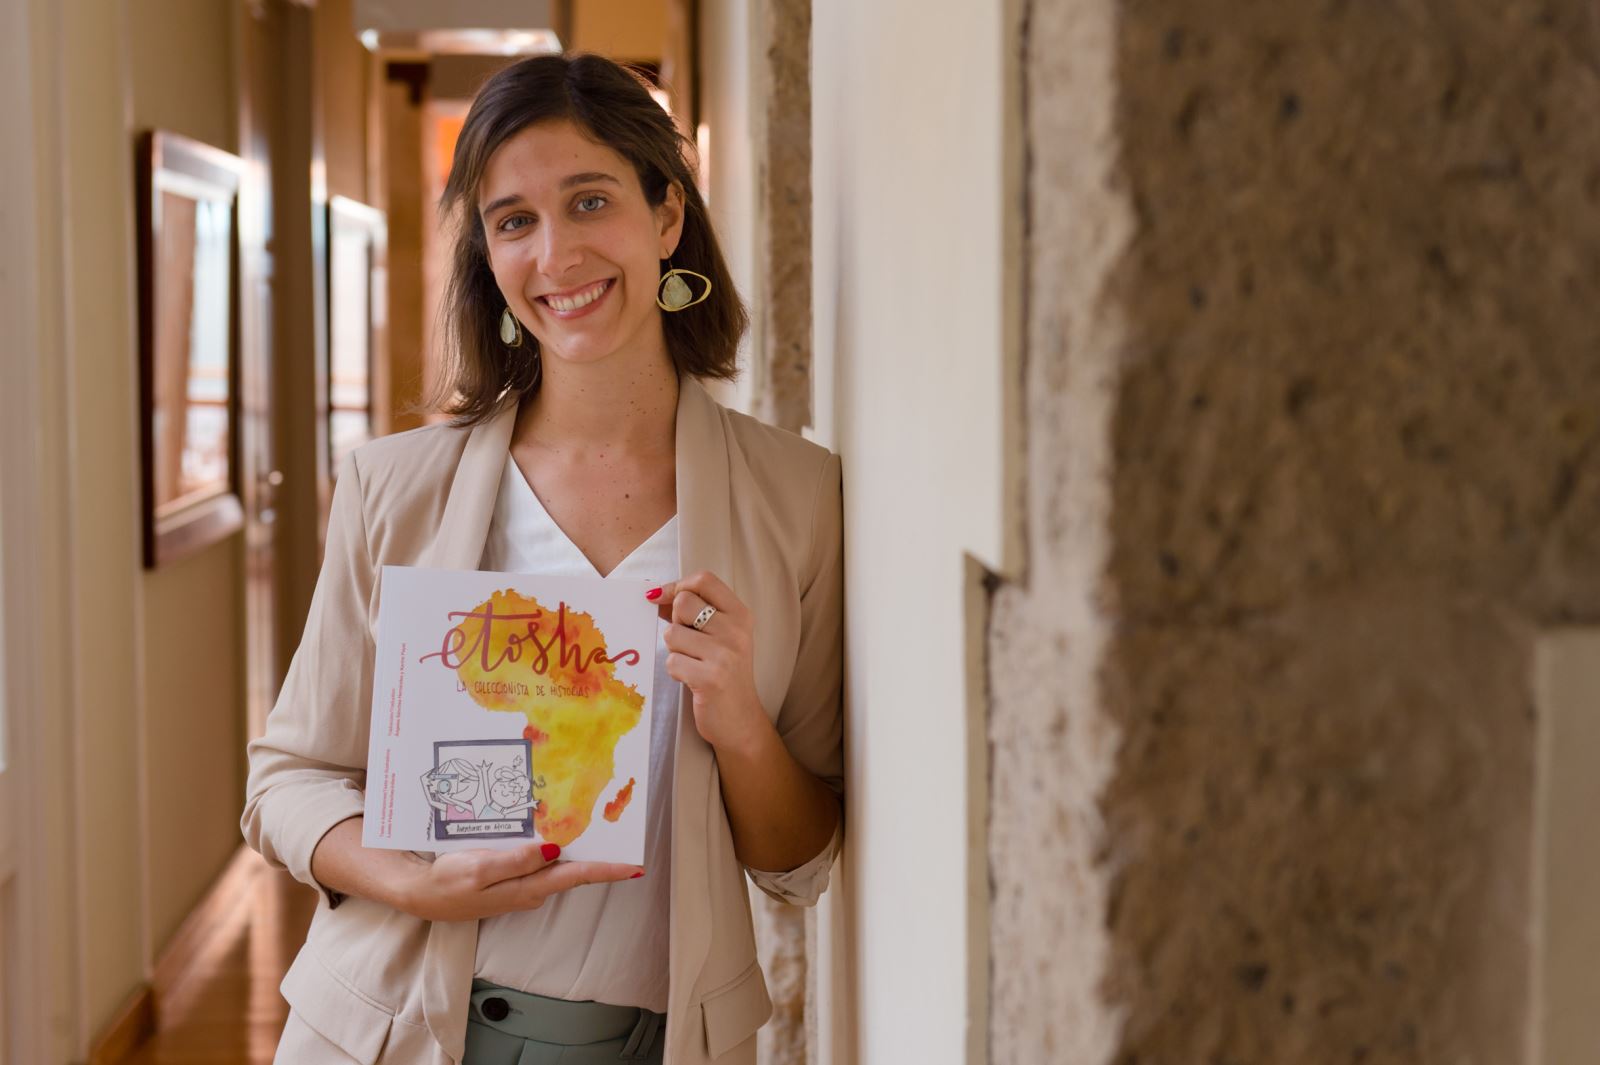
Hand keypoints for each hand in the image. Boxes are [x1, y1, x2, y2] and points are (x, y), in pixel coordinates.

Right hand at [397, 844, 643, 921]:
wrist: (420, 895)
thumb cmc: (447, 882)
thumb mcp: (479, 869)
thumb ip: (517, 861)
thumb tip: (554, 850)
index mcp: (527, 888)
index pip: (576, 877)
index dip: (608, 871)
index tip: (636, 867)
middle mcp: (531, 890)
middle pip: (574, 871)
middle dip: (601, 856)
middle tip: (626, 835)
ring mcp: (522, 886)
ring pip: (558, 866)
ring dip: (578, 850)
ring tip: (600, 825)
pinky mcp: (511, 879)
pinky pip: (540, 863)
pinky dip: (553, 849)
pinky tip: (558, 831)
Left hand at [649, 570, 770, 755]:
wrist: (740, 720)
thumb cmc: (723, 672)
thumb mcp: (718, 636)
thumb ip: (693, 612)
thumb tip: (655, 594)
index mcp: (740, 614)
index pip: (704, 580)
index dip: (677, 586)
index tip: (663, 599)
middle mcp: (736, 630)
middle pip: (683, 602)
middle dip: (675, 621)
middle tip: (688, 642)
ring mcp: (725, 654)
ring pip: (672, 633)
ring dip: (674, 650)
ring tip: (692, 663)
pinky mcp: (710, 679)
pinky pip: (671, 661)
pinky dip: (675, 671)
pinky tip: (691, 679)